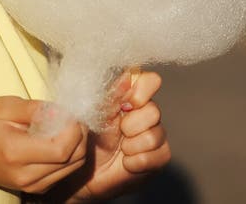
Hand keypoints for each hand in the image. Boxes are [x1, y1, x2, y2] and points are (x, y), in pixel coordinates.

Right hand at [0, 95, 88, 193]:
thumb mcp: (4, 106)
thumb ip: (34, 109)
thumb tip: (61, 111)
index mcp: (16, 152)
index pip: (61, 150)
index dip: (74, 130)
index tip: (72, 113)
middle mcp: (25, 175)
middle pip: (72, 161)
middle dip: (80, 136)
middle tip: (74, 117)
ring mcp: (30, 185)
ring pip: (72, 168)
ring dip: (78, 146)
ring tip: (68, 125)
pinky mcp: (35, 188)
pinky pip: (64, 173)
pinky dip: (70, 156)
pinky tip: (60, 138)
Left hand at [55, 71, 170, 201]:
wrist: (85, 171)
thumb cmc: (87, 135)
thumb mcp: (94, 111)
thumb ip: (111, 93)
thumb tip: (127, 75)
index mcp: (130, 94)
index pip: (150, 81)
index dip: (141, 92)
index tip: (125, 105)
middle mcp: (146, 111)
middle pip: (154, 110)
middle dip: (131, 125)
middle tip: (118, 132)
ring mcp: (155, 134)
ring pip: (156, 135)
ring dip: (132, 146)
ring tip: (120, 149)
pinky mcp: (159, 157)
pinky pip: (160, 155)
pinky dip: (138, 162)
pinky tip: (127, 163)